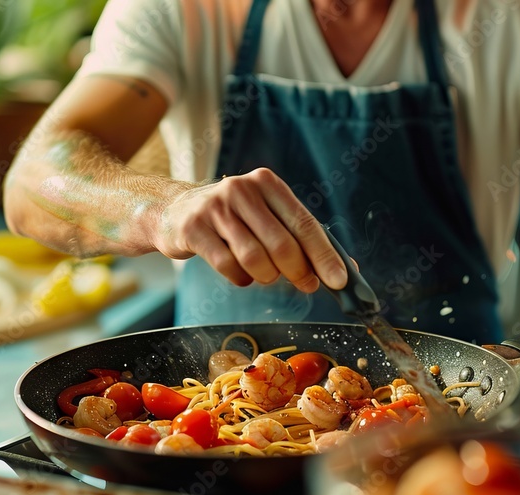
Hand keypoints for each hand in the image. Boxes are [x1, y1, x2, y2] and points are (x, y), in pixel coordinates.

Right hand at [154, 167, 347, 292]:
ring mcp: (216, 208)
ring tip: (265, 274)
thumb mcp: (267, 217)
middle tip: (305, 284)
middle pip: (283, 244)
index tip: (339, 281)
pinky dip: (241, 279)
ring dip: (266, 276)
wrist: (175, 212)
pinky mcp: (194, 229)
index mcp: (267, 184)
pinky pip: (228, 267)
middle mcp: (242, 190)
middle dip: (299, 272)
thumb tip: (344, 271)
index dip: (324, 255)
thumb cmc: (234, 220)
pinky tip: (240, 273)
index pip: (304, 223)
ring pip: (256, 259)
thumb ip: (302, 239)